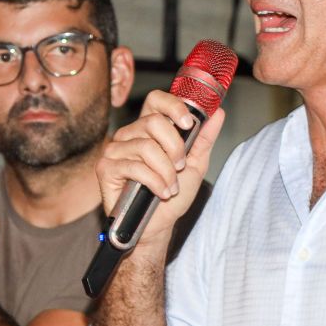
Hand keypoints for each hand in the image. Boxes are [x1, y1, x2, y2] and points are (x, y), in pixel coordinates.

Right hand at [96, 91, 224, 252]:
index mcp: (149, 129)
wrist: (159, 226)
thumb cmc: (172, 196)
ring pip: (146, 147)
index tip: (189, 124)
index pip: (156, 100)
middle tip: (180, 166)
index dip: (173, 106)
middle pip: (154, 122)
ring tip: (171, 187)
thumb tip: (218, 113)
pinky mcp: (106, 168)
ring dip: (166, 171)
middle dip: (175, 147)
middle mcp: (130, 135)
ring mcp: (115, 150)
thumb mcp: (195, 165)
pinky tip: (160, 193)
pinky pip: (134, 166)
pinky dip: (154, 182)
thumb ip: (204, 139)